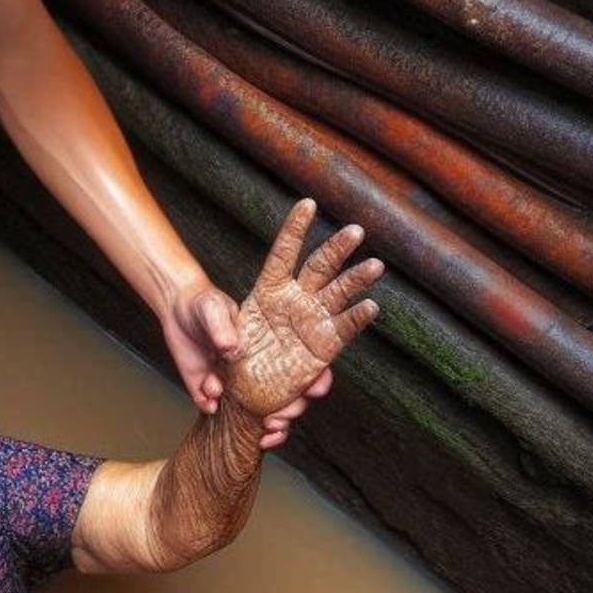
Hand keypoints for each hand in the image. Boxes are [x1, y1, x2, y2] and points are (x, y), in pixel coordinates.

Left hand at [160, 278, 320, 445]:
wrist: (175, 309)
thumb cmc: (204, 303)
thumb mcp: (215, 308)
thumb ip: (223, 326)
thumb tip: (232, 348)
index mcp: (269, 348)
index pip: (302, 367)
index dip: (315, 379)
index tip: (316, 390)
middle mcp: (256, 370)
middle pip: (284, 398)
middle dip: (287, 413)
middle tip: (276, 420)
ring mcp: (233, 382)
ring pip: (255, 412)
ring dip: (258, 424)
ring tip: (255, 427)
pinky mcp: (207, 388)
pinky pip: (214, 407)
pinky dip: (213, 408)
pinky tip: (210, 401)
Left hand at [226, 199, 382, 419]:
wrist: (242, 388)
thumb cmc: (229, 354)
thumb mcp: (217, 334)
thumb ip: (222, 332)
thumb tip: (231, 346)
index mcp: (269, 288)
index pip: (284, 253)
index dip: (295, 229)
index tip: (308, 203)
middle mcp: (295, 300)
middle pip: (320, 267)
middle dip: (338, 248)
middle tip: (355, 230)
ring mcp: (312, 321)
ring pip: (339, 293)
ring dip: (357, 279)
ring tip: (374, 265)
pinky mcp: (324, 348)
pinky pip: (344, 329)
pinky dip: (356, 318)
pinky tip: (370, 307)